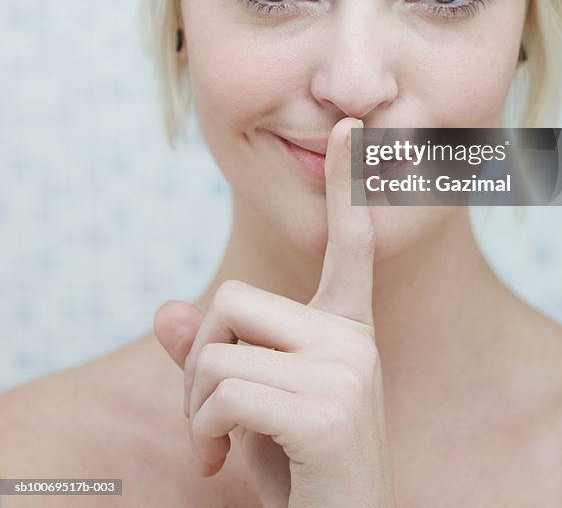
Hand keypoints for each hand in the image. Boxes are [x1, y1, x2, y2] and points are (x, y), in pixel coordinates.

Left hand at [154, 117, 396, 507]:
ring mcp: (346, 371)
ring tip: (221, 446)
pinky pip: (223, 391)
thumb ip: (211, 356)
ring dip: (195, 407)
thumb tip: (167, 309)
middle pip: (232, 299)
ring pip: (218, 350)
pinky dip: (202, 430)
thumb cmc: (297, 471)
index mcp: (346, 330)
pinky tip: (224, 461)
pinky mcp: (326, 411)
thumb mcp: (249, 406)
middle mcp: (353, 339)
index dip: (347, 187)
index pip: (350, 245)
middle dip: (199, 360)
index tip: (354, 131)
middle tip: (209, 420)